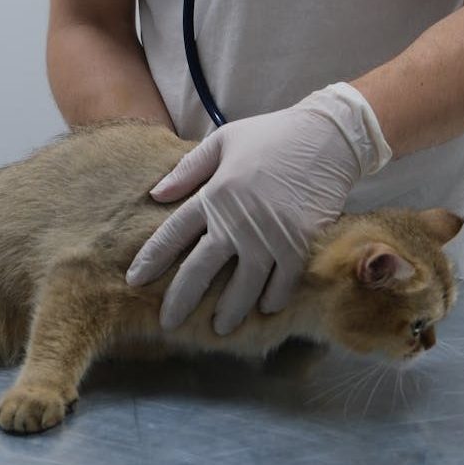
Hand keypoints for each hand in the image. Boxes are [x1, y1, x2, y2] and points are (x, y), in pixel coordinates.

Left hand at [125, 82, 391, 334]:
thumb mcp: (223, 141)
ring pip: (242, 286)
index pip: (172, 234)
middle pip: (200, 270)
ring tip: (220, 328)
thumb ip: (189, 169)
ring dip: (230, 311)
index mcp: (214, 194)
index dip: (152, 260)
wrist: (329, 137)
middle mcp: (236, 221)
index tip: (135, 281)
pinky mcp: (300, 244)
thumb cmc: (272, 136)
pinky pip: (282, 282)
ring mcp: (269, 236)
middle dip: (181, 300)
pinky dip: (273, 298)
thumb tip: (156, 194)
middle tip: (169, 324)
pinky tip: (264, 308)